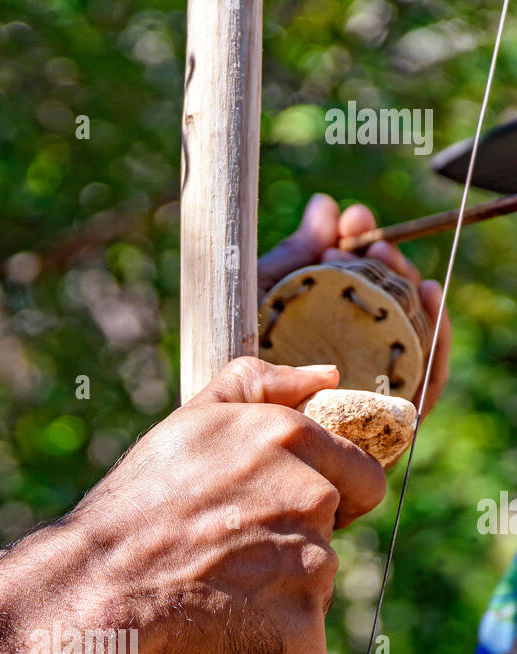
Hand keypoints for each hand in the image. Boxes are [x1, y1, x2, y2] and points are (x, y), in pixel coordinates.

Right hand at [73, 358, 386, 653]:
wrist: (86, 594)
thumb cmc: (129, 513)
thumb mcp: (187, 422)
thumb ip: (258, 383)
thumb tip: (326, 375)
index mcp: (287, 436)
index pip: (356, 473)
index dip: (320, 499)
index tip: (267, 516)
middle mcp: (306, 496)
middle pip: (336, 538)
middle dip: (296, 551)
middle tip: (230, 560)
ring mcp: (304, 569)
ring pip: (317, 603)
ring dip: (278, 612)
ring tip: (211, 612)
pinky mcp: (290, 637)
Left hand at [258, 193, 450, 416]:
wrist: (234, 431)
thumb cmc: (238, 369)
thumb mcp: (264, 301)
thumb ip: (293, 256)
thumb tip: (327, 205)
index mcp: (326, 338)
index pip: (358, 292)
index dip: (364, 250)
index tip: (353, 222)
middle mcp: (353, 365)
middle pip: (390, 311)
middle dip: (387, 267)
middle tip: (369, 243)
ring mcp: (373, 395)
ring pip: (412, 339)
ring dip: (410, 290)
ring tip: (385, 259)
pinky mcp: (389, 427)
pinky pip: (426, 382)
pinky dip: (436, 336)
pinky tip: (428, 296)